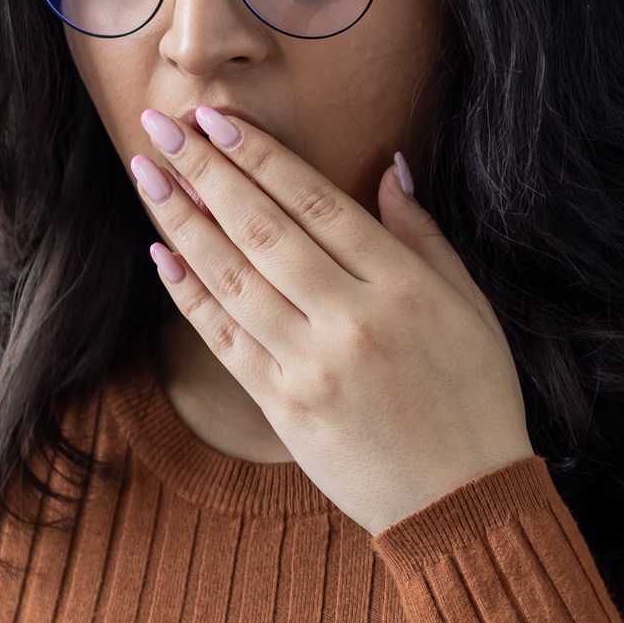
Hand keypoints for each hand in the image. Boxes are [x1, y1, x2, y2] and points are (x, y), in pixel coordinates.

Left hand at [131, 105, 532, 534]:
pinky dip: (189, 294)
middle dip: (206, 171)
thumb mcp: (470, 308)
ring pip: (233, 278)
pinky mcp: (283, 406)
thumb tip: (389, 167)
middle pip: (263, 229)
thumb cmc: (475, 398)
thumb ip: (422, 236)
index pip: (316, 202)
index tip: (217, 118)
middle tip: (162, 126)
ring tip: (148, 175)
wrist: (461, 503)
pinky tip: (163, 253)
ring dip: (183, 221)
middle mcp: (351, 319)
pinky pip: (224, 338)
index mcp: (402, 286)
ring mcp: (311, 365)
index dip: (261, 155)